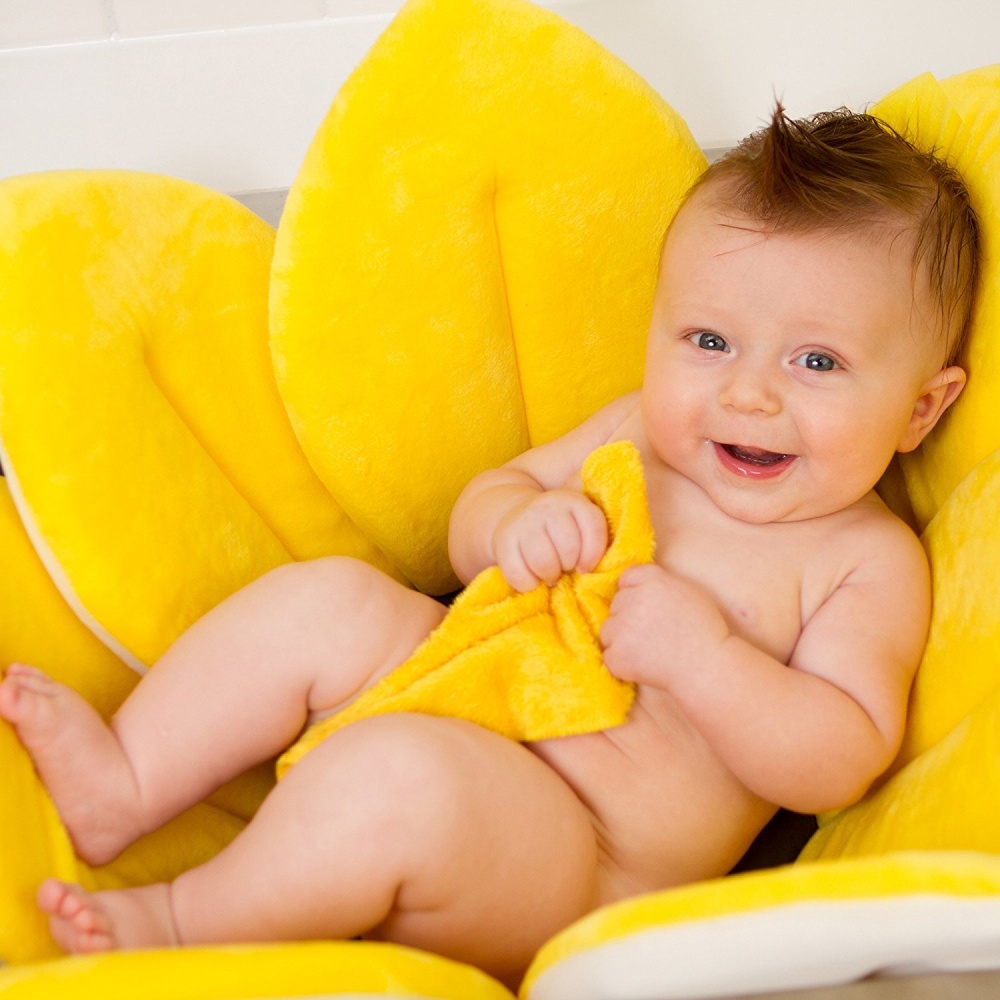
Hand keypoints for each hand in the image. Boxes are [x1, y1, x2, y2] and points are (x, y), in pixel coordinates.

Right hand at [492, 489, 607, 591]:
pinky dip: (527, 584)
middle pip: (569, 550)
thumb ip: (600, 538)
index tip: (585, 567)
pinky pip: (519, 573)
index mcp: (575, 502)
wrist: (519, 516)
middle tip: (564, 567)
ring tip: (550, 573)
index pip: (594, 529)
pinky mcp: (503, 539)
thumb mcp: (582, 524)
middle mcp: (549, 506)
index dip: (592, 556)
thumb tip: (615, 567)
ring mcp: (524, 521)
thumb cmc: (561, 532)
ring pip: (544, 562)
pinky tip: (532, 577)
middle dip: (569, 566)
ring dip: (549, 575)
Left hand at [601, 564, 730, 687]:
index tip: (645, 608)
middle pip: (616, 604)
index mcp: (653, 582)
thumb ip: (660, 584)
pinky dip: (622, 663)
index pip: (627, 577)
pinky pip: (609, 656)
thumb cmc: (704, 631)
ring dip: (621, 640)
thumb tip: (638, 586)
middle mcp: (634, 600)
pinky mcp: (617, 654)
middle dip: (628, 618)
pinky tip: (644, 666)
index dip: (634, 592)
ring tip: (648, 651)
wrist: (707, 667)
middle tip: (652, 635)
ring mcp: (623, 628)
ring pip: (608, 630)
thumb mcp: (687, 593)